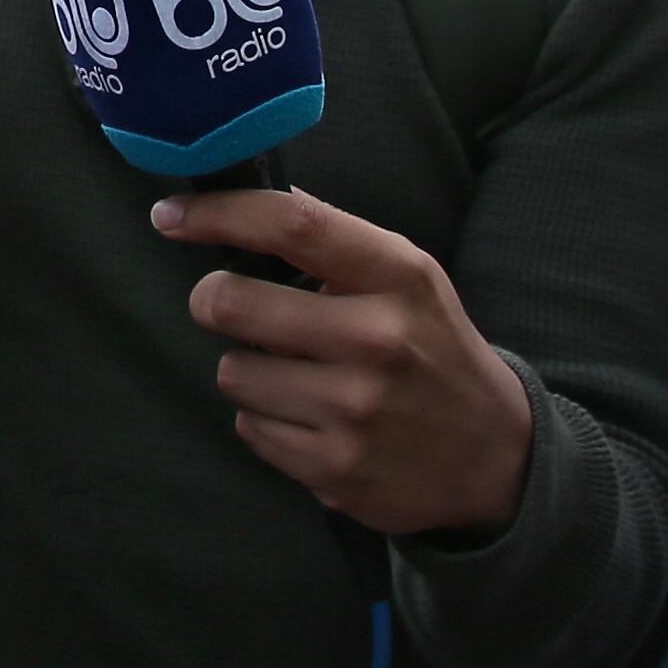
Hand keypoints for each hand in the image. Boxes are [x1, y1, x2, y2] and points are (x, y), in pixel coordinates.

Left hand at [155, 186, 533, 536]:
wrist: (497, 457)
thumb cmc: (432, 349)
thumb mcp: (408, 280)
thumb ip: (333, 239)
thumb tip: (245, 200)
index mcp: (398, 277)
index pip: (292, 224)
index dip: (217, 213)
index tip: (170, 215)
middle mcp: (379, 340)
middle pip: (229, 303)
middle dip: (215, 301)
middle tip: (238, 309)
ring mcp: (355, 409)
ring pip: (231, 370)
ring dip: (249, 369)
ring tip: (299, 374)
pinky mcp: (334, 467)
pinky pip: (248, 426)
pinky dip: (267, 419)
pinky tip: (314, 418)